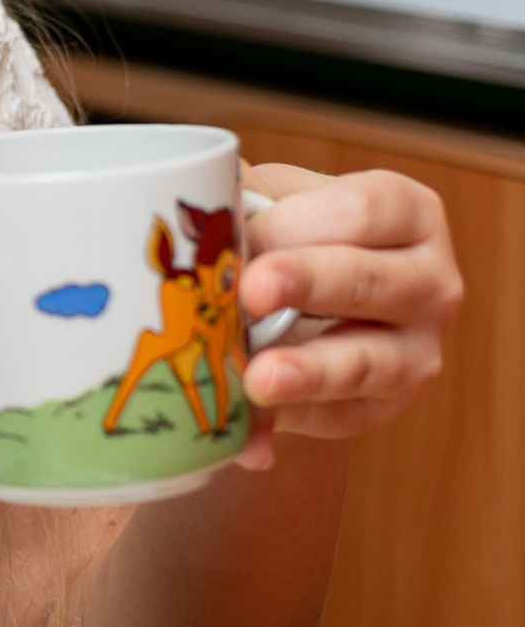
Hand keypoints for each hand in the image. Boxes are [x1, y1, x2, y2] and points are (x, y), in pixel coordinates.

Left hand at [234, 161, 463, 466]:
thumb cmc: (292, 231)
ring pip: (366, 361)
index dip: (303, 222)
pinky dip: (286, 419)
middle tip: (253, 292)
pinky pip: (336, 416)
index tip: (252, 234)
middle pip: (367, 280)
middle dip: (307, 285)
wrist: (305, 292)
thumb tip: (196, 201)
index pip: (364, 211)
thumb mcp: (274, 199)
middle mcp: (430, 282)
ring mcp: (418, 349)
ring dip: (308, 373)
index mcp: (407, 214)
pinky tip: (248, 427)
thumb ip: (242, 201)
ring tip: (260, 379)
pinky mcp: (384, 404)